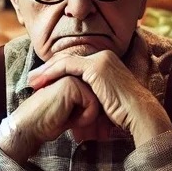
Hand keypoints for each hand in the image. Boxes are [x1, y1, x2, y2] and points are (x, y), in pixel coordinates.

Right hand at [0, 75, 103, 162]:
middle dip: (92, 117)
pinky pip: (92, 104)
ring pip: (97, 101)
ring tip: (70, 122)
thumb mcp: (72, 113)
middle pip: (98, 97)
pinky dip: (84, 117)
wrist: (29, 127)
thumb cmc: (48, 123)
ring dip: (86, 118)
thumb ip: (86, 105)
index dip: (93, 114)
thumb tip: (106, 114)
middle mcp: (73, 74)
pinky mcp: (72, 84)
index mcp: (73, 78)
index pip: (96, 95)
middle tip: (79, 127)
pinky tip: (69, 120)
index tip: (87, 127)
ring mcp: (72, 77)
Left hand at [27, 51, 171, 146]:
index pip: (75, 63)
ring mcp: (101, 59)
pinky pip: (68, 66)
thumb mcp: (104, 100)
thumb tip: (76, 104)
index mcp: (107, 61)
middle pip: (68, 59)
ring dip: (46, 71)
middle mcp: (104, 56)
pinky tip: (41, 81)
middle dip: (48, 69)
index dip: (56, 71)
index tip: (41, 81)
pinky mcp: (96, 66)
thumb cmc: (124, 114)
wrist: (140, 115)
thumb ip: (91, 95)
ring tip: (32, 81)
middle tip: (31, 79)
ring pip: (65, 61)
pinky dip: (52, 73)